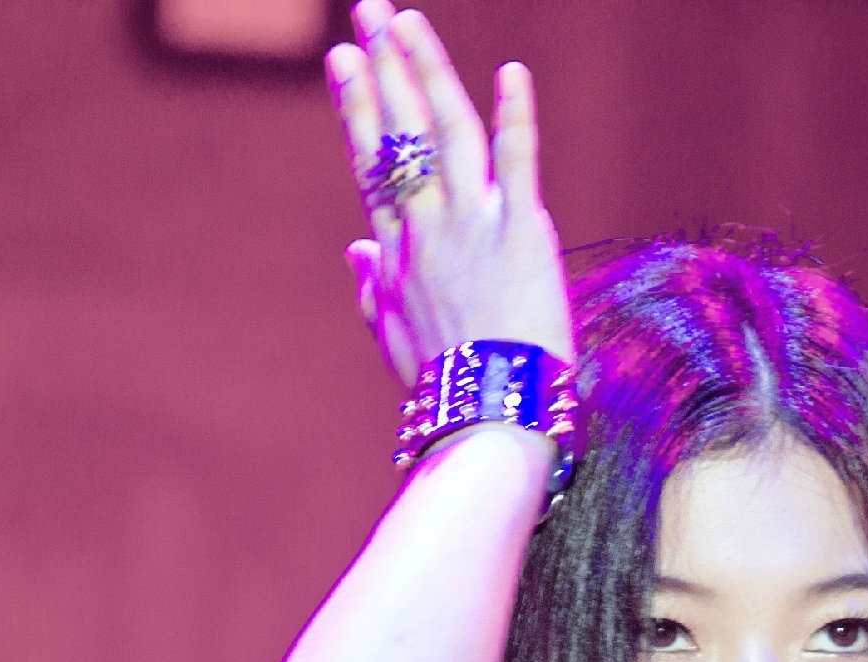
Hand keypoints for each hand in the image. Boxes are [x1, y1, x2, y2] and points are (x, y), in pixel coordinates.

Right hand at [329, 0, 573, 384]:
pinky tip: (513, 72)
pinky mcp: (522, 231)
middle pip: (400, 131)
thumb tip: (354, 249)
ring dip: (426, 69)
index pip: (374, 163)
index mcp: (397, 251)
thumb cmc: (444, 387)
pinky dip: (515, 115)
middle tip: (367, 10)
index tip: (345, 62)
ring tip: (406, 20)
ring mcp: (472, 225)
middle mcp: (427, 228)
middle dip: (382, 65)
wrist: (488, 415)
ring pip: (444, 130)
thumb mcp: (394, 337)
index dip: (360, 107)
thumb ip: (371, 288)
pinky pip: (518, 161)